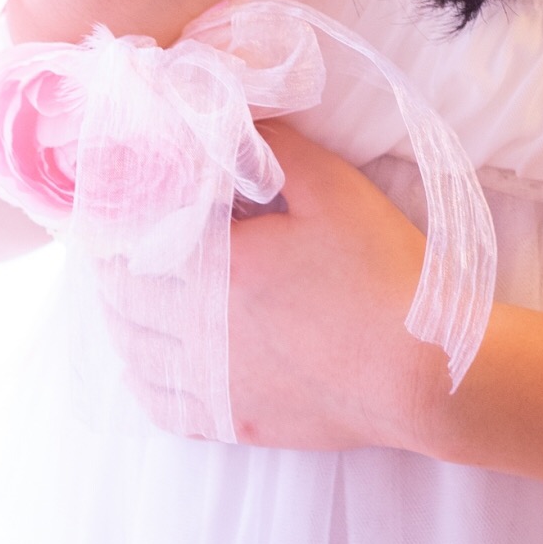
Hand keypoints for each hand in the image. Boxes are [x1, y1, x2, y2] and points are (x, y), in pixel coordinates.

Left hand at [95, 123, 443, 449]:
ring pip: (134, 351)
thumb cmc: (382, 272)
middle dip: (116, 258)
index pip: (133, 236)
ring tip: (132, 284)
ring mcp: (217, 387)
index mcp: (219, 268)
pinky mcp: (237, 423)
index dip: (119, 211)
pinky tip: (153, 356)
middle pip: (123, 295)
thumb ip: (274, 145)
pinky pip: (163, 406)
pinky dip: (145, 376)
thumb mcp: (334, 186)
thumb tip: (230, 120)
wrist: (426, 371)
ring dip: (123, 315)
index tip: (120, 191)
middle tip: (121, 231)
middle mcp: (203, 332)